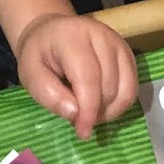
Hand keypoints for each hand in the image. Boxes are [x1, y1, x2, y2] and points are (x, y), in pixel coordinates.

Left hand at [15, 13, 137, 140]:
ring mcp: (119, 44)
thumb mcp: (30, 73)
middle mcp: (102, 36)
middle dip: (95, 112)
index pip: (88, 78)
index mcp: (73, 37)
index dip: (88, 110)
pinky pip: (132, 88)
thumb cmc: (40, 54)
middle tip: (76, 117)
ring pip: (126, 90)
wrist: (52, 31)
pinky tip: (101, 104)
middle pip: (109, 87)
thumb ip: (48, 94)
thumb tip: (75, 115)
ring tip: (88, 111)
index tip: (82, 132)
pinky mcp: (128, 54)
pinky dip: (119, 104)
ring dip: (109, 111)